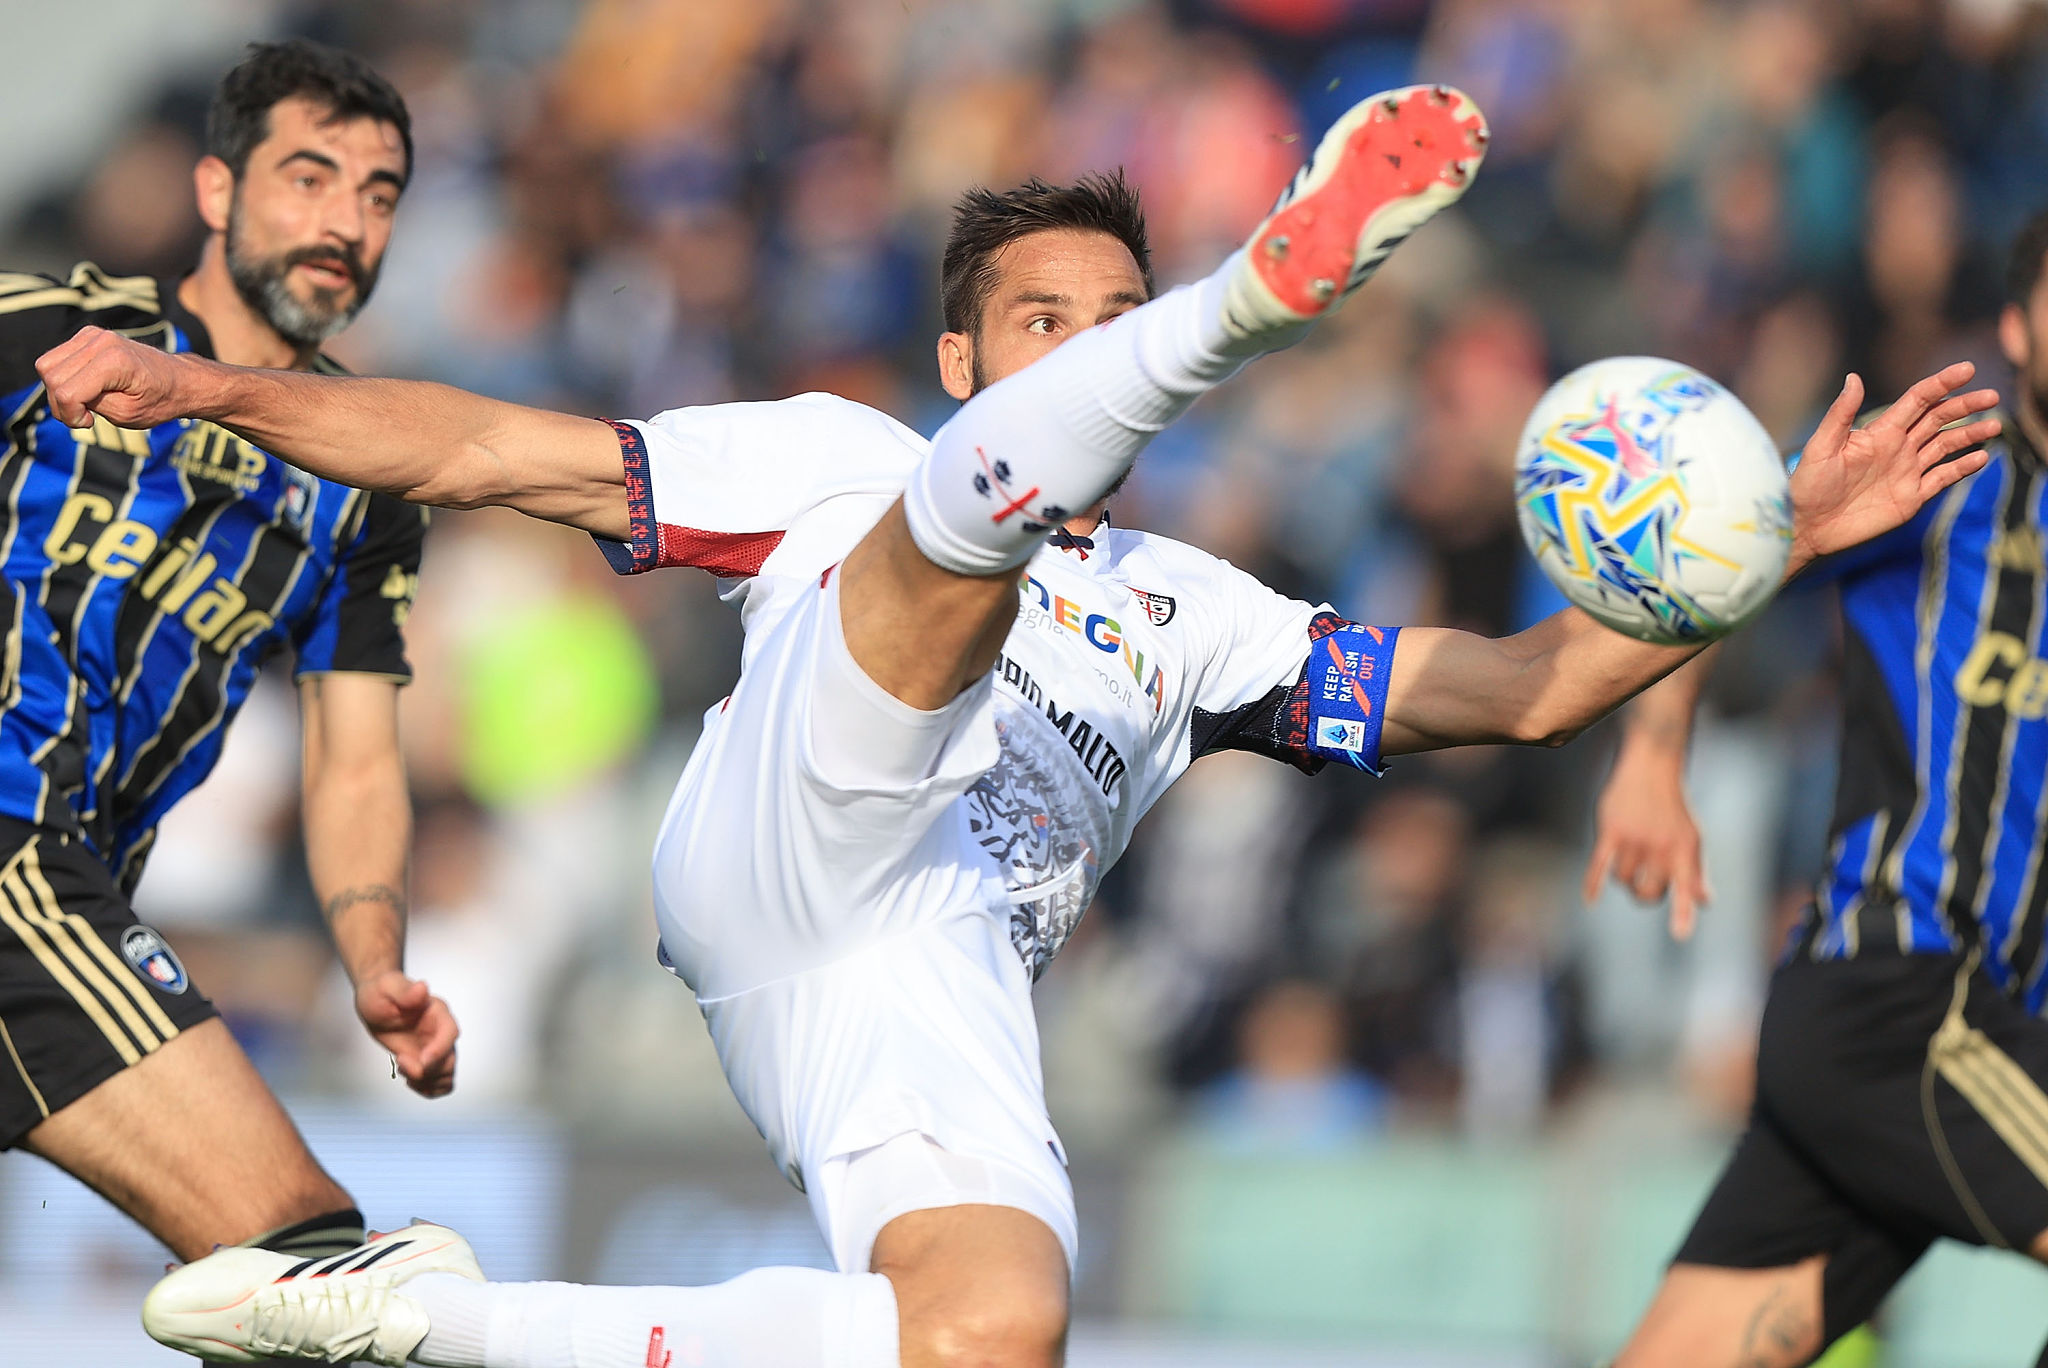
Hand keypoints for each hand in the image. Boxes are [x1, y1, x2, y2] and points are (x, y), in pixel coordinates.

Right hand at [35, 325, 208, 429]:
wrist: (179, 380)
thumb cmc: (158, 400)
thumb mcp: (126, 414)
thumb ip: (90, 404)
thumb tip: (61, 395)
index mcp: (114, 361)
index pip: (67, 392)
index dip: (70, 415)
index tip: (88, 423)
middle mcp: (101, 341)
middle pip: (51, 376)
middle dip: (61, 404)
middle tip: (85, 416)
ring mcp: (93, 334)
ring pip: (47, 365)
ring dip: (59, 390)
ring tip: (85, 403)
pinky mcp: (88, 334)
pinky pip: (56, 358)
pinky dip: (63, 377)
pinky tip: (86, 387)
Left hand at [355, 969, 457, 1097]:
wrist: (377, 1001)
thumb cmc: (381, 991)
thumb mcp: (387, 987)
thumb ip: (405, 990)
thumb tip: (422, 987)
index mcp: (437, 1012)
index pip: (450, 1033)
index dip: (440, 1050)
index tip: (422, 1061)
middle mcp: (442, 1031)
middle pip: (449, 1059)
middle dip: (426, 1070)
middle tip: (399, 1062)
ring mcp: (437, 1047)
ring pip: (447, 1074)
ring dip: (426, 1081)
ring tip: (402, 1070)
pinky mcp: (428, 1060)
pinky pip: (441, 1082)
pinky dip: (429, 1089)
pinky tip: (409, 1080)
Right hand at [1583, 738, 1707, 939]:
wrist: (1651, 768)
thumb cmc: (1673, 808)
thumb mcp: (1692, 839)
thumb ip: (1695, 872)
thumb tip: (1705, 902)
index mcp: (1684, 850)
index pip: (1685, 886)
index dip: (1682, 912)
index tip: (1680, 935)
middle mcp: (1661, 846)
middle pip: (1647, 891)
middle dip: (1645, 896)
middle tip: (1646, 887)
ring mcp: (1635, 839)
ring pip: (1622, 879)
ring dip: (1623, 880)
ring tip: (1629, 866)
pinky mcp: (1611, 831)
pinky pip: (1599, 864)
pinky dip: (1593, 882)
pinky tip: (1590, 900)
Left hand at [1788, 363, 2000, 567]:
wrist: (1807, 526)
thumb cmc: (1807, 485)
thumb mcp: (1821, 446)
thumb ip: (1841, 414)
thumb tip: (1854, 377)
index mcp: (1880, 432)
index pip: (1918, 400)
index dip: (1942, 384)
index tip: (1967, 370)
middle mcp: (1898, 448)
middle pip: (1939, 420)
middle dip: (1966, 406)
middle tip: (1992, 397)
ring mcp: (1907, 472)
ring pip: (1946, 447)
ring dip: (1970, 435)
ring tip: (1995, 426)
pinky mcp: (1911, 497)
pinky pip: (1942, 479)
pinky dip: (1962, 468)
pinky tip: (1981, 457)